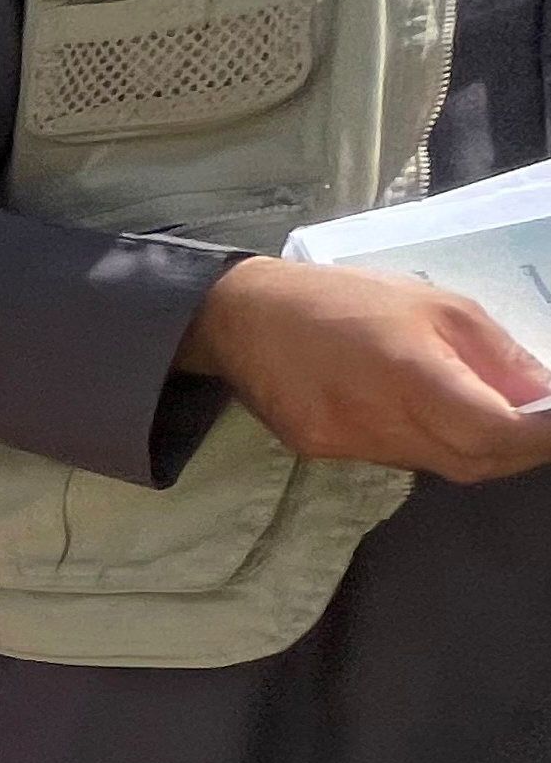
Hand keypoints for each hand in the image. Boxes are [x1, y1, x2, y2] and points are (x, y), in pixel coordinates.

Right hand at [176, 257, 550, 481]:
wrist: (242, 316)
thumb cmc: (343, 297)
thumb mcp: (434, 304)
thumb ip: (493, 354)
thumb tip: (542, 395)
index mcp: (409, 373)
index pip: (496, 433)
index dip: (543, 437)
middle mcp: (377, 421)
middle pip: (473, 462)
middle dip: (520, 450)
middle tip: (541, 425)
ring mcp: (347, 445)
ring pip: (438, 465)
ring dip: (475, 447)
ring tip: (486, 414)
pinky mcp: (323, 454)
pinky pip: (398, 459)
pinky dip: (429, 443)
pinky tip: (422, 413)